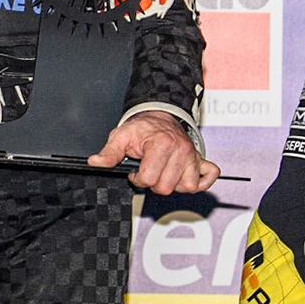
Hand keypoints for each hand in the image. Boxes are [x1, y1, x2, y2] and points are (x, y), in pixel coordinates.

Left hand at [87, 110, 220, 194]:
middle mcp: (181, 150)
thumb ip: (109, 152)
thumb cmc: (142, 128)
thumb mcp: (121, 136)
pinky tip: (184, 176)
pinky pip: (208, 178)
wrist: (159, 115)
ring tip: (163, 171)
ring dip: (173, 183)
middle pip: (166, 187)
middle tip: (149, 169)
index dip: (138, 178)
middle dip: (154, 182)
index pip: (149, 179)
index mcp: (162, 144)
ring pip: (186, 188)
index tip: (136, 169)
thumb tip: (96, 162)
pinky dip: (199, 182)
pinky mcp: (201, 161)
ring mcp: (193, 157)